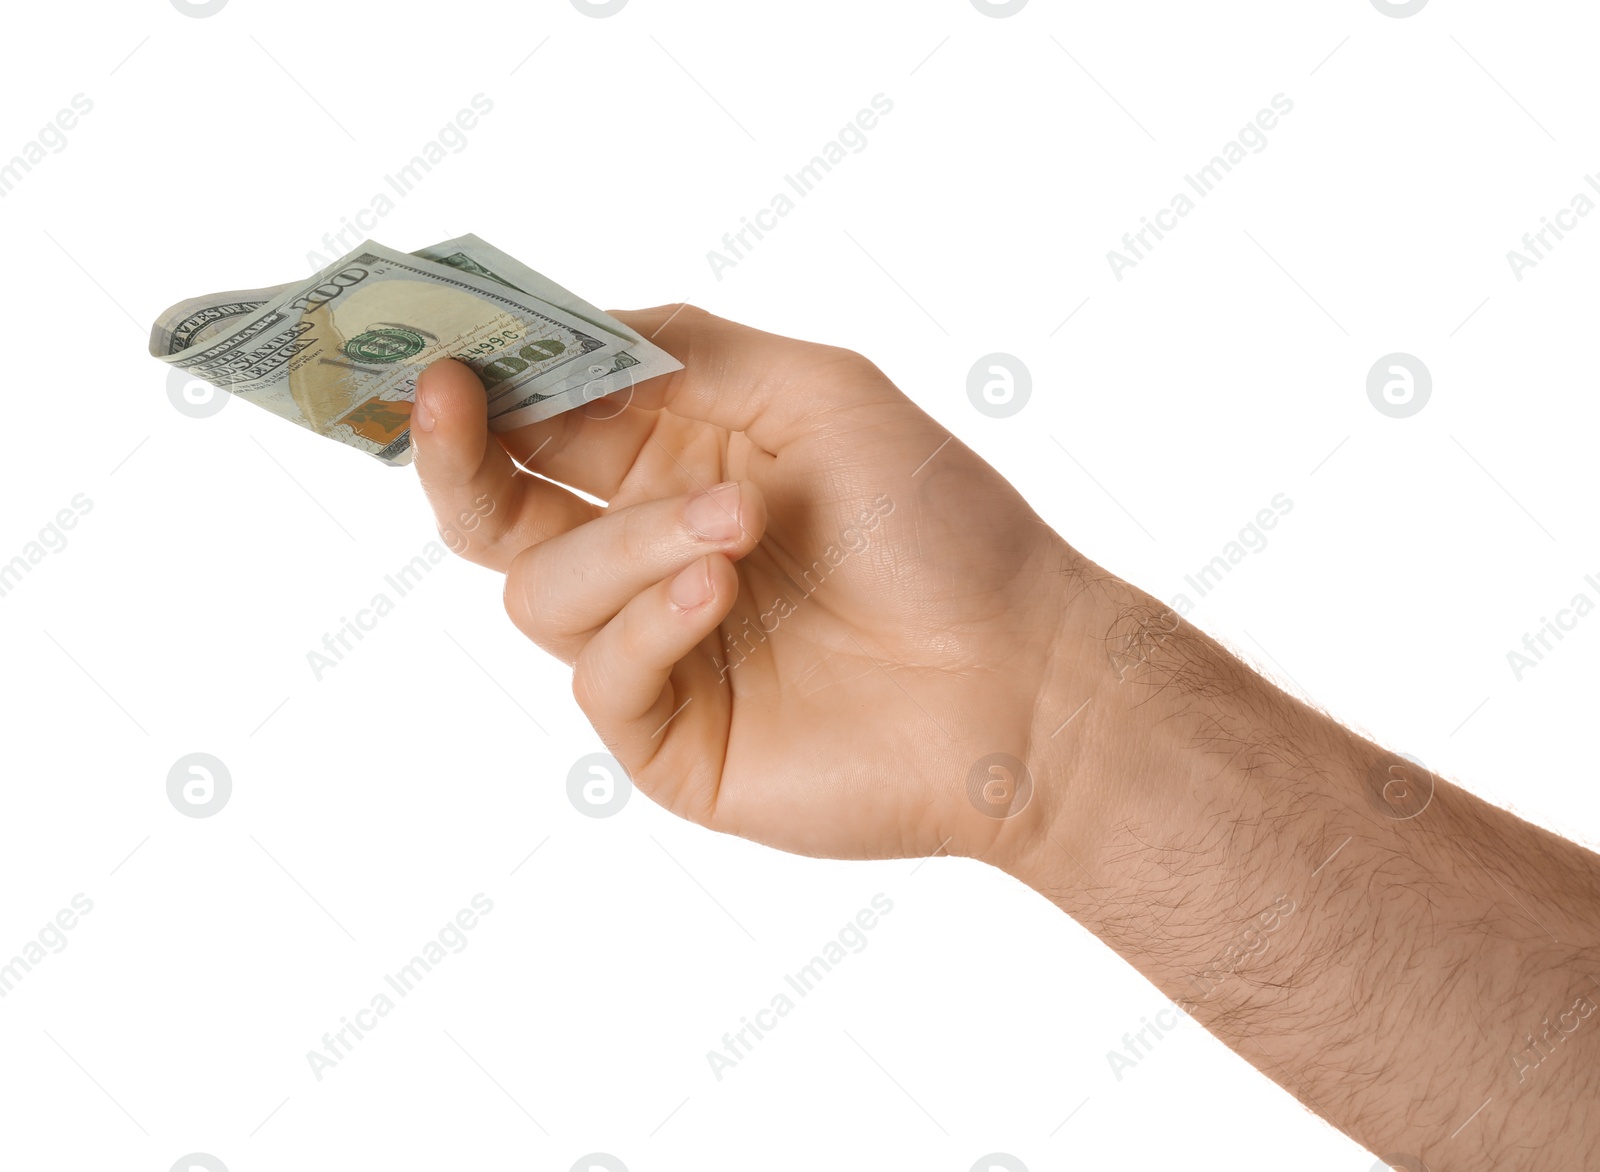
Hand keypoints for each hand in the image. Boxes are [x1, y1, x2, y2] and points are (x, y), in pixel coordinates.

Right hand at [411, 307, 1096, 867]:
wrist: (1019, 677)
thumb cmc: (940, 526)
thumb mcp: (820, 392)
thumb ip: (690, 351)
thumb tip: (572, 328)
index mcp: (678, 466)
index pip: (544, 422)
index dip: (484, 385)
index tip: (441, 346)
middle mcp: (650, 554)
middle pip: (496, 511)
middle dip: (459, 455)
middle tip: (449, 402)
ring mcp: (655, 648)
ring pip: (541, 589)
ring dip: (628, 543)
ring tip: (736, 525)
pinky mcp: (667, 736)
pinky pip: (600, 672)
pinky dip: (651, 621)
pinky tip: (722, 592)